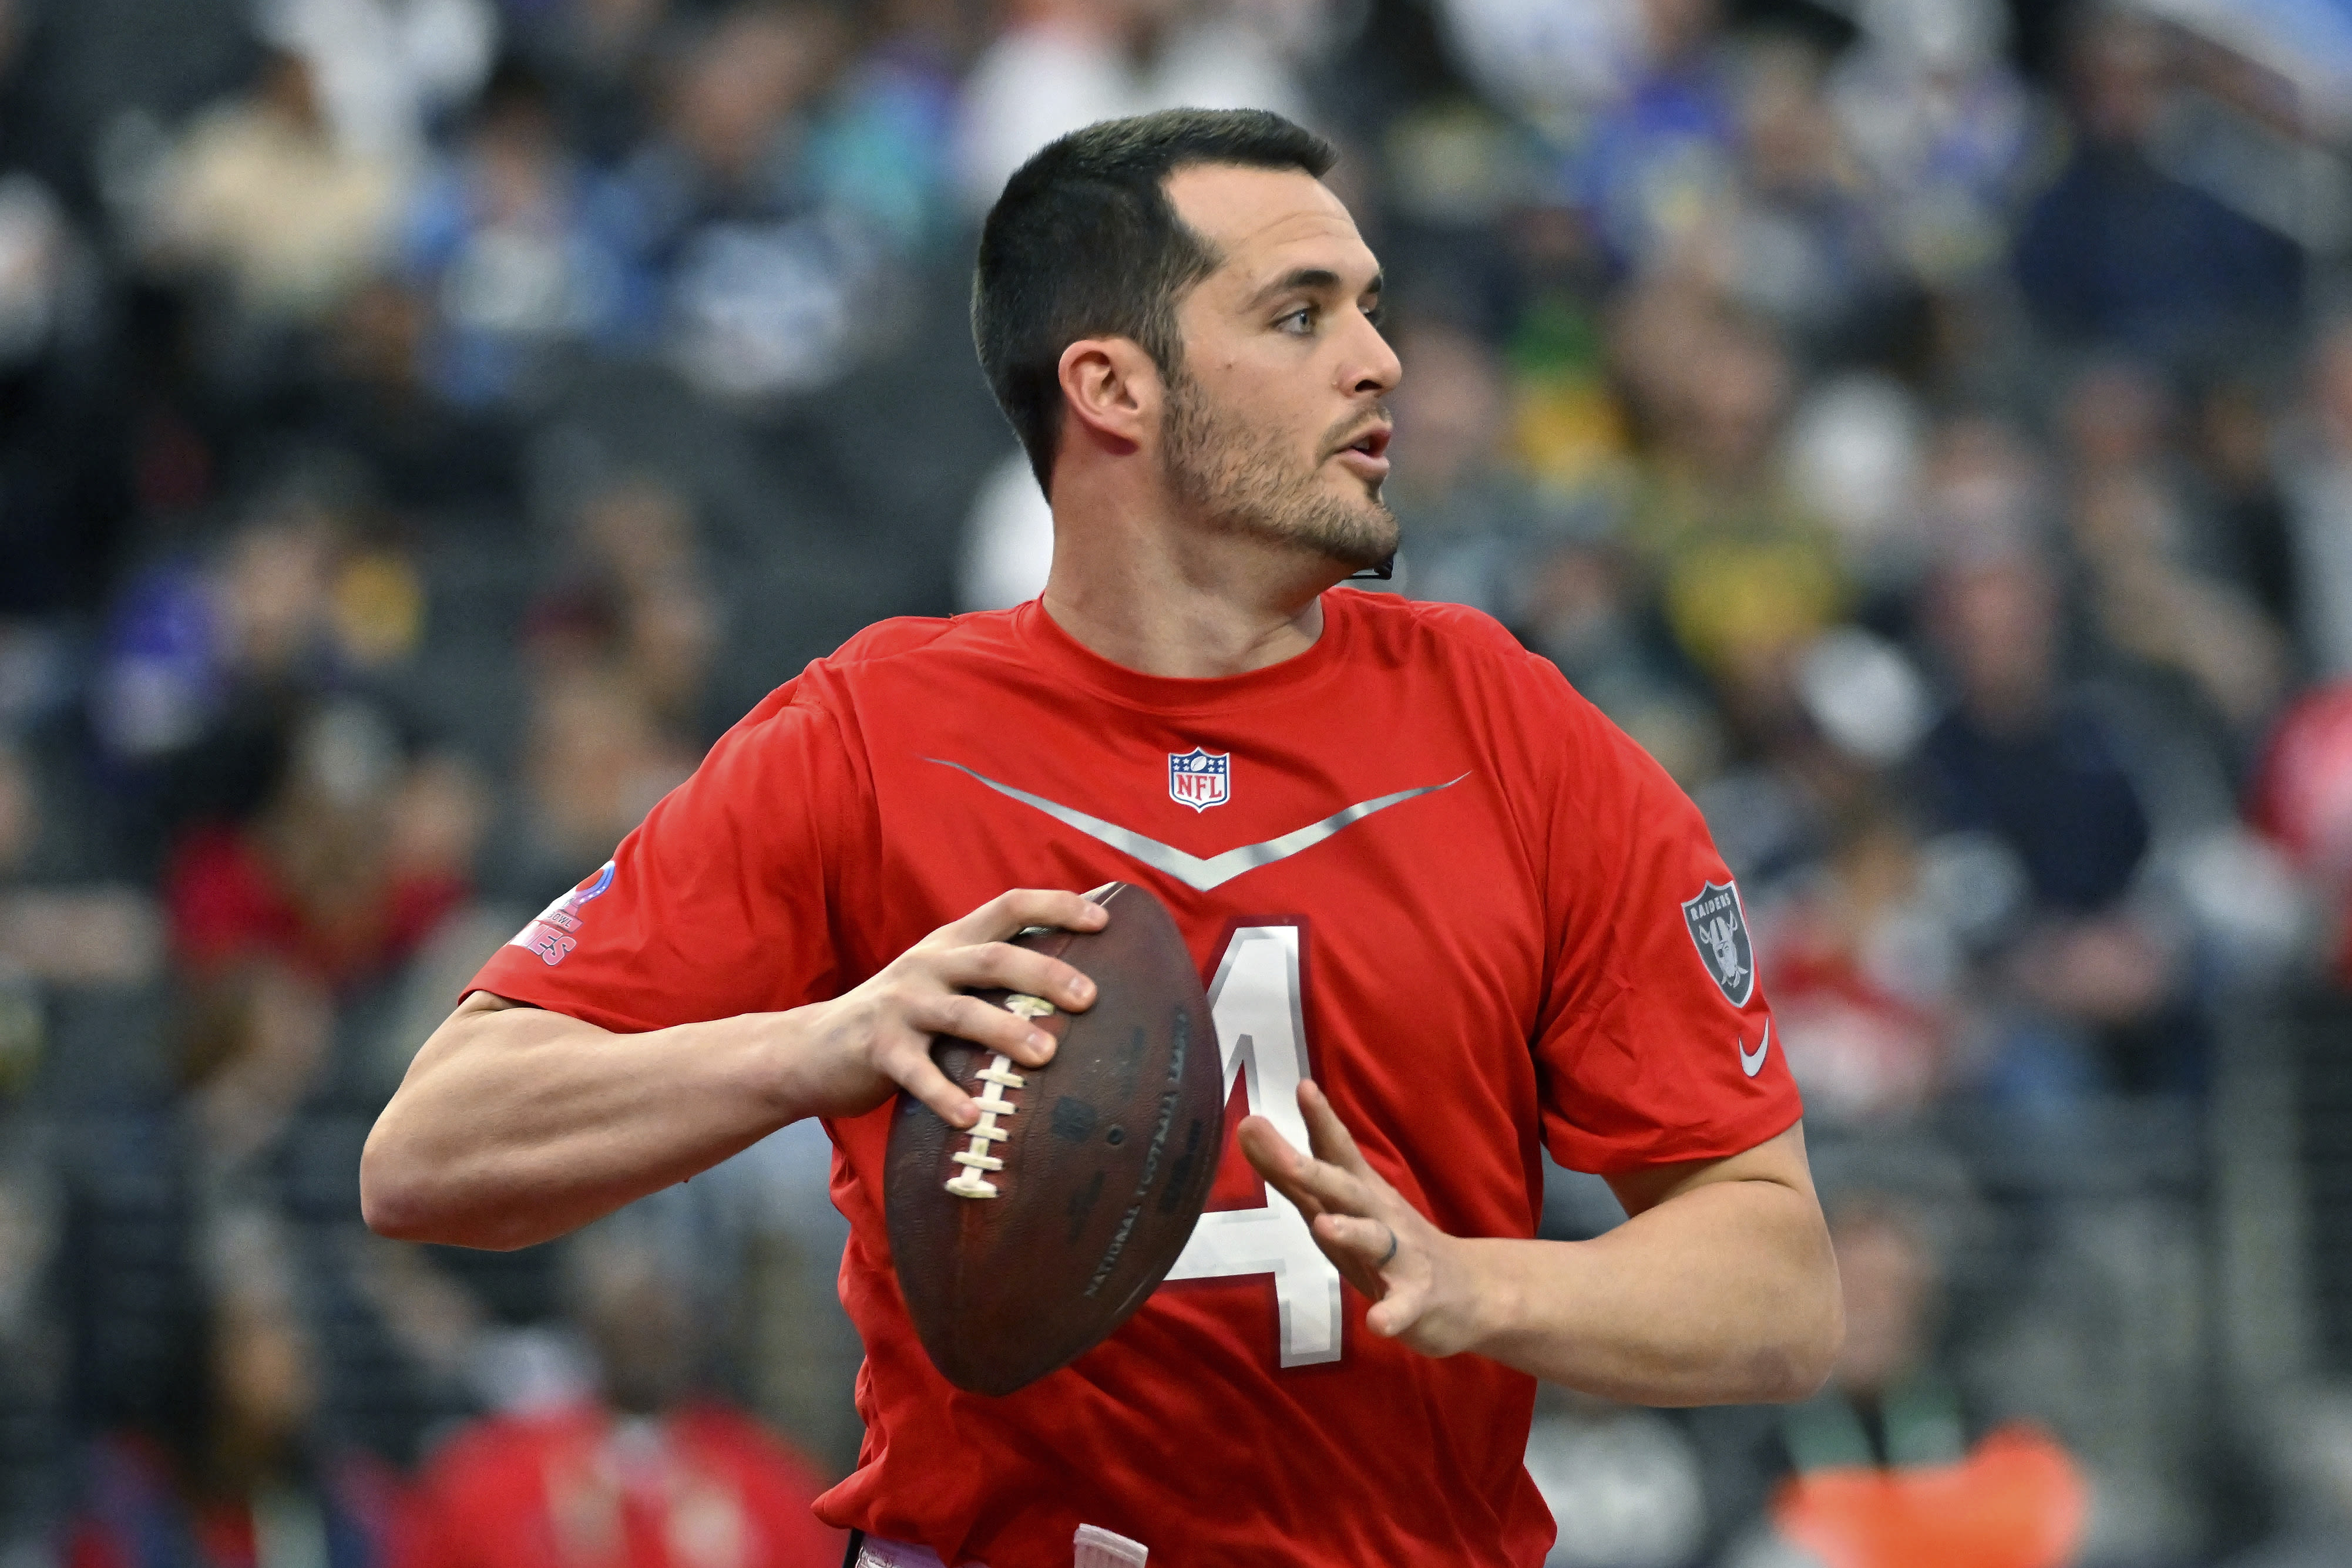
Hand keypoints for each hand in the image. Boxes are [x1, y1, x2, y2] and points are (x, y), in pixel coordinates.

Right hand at [789, 888, 1103, 1127]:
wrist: (810, 1049)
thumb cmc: (900, 1020)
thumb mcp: (943, 981)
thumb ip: (992, 978)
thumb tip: (1075, 983)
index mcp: (951, 943)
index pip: (1009, 906)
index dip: (1057, 906)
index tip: (1105, 920)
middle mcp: (928, 965)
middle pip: (993, 958)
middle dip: (1044, 972)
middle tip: (1088, 998)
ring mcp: (901, 1005)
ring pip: (961, 1012)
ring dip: (1006, 1030)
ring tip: (1045, 1055)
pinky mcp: (878, 1049)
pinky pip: (917, 1073)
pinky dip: (945, 1094)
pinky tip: (973, 1117)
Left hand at [1238, 1080, 1486, 1357]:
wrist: (1468, 1291)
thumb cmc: (1388, 1241)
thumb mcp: (1336, 1207)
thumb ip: (1290, 1173)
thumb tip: (1246, 1126)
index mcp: (1361, 1192)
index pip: (1338, 1151)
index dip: (1321, 1120)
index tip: (1303, 1086)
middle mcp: (1381, 1216)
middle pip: (1347, 1190)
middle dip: (1315, 1172)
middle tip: (1283, 1157)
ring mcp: (1403, 1257)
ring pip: (1375, 1241)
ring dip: (1350, 1232)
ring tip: (1324, 1226)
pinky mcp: (1418, 1300)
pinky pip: (1404, 1307)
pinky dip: (1393, 1313)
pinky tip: (1378, 1323)